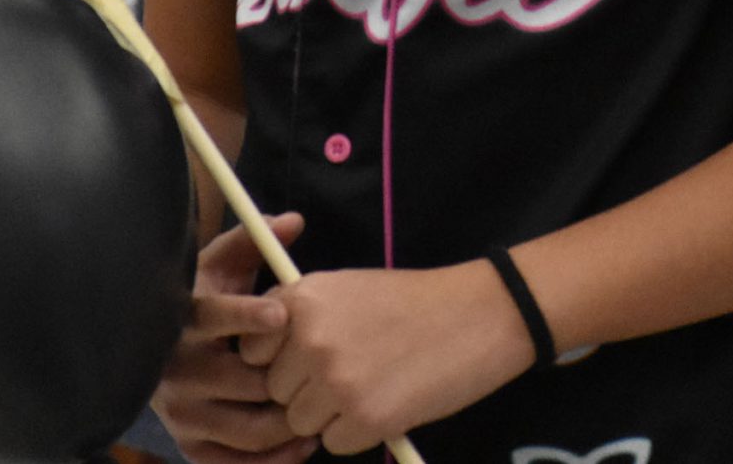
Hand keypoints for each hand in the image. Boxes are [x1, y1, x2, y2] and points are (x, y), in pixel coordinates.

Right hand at [154, 218, 318, 463]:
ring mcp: (181, 412)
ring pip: (244, 428)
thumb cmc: (212, 300)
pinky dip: (273, 460)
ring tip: (324, 413)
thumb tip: (291, 221)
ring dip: (289, 424)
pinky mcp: (190, 444)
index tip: (280, 314)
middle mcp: (175, 369)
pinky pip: (233, 463)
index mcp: (184, 320)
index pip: (210, 318)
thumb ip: (255, 240)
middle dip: (284, 379)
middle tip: (324, 375)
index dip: (244, 317)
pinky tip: (303, 445)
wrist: (171, 347)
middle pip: (237, 381)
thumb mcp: (226, 265)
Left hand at [258, 258, 536, 455]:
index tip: (308, 356)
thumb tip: (264, 357)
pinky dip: (358, 432)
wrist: (480, 314)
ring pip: (301, 422)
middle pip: (275, 391)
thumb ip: (302, 317)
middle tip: (352, 371)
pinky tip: (387, 402)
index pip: (252, 351)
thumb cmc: (415, 302)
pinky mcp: (363, 418)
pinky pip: (334, 443)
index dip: (279, 360)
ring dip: (330, 414)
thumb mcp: (347, 288)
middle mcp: (310, 339)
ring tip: (372, 384)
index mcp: (303, 299)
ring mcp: (335, 381)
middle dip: (305, 390)